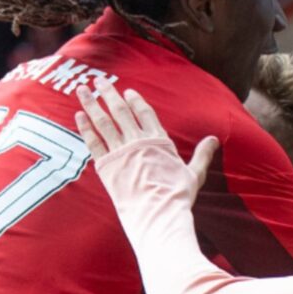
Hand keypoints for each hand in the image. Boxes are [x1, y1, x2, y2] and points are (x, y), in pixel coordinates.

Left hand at [74, 84, 217, 205]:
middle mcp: (137, 141)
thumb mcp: (194, 173)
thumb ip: (202, 154)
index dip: (134, 100)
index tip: (126, 91)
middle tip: (98, 79)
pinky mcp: (106, 166)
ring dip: (91, 104)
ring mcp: (120, 152)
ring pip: (103, 122)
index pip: (144, 112)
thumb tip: (214, 139)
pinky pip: (93, 142)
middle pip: (120, 111)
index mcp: (158, 140)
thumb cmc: (177, 197)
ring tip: (82, 90)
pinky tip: (78, 115)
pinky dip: (85, 128)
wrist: (158, 214)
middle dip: (108, 93)